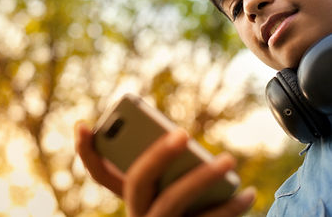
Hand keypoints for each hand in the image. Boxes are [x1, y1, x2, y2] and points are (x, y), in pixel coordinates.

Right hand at [75, 121, 255, 215]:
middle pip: (135, 183)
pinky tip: (248, 193)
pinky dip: (231, 208)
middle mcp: (139, 214)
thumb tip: (183, 141)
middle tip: (182, 133)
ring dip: (202, 178)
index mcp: (133, 196)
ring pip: (172, 202)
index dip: (88, 151)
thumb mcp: (174, 186)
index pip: (100, 175)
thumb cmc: (189, 208)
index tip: (83, 124)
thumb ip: (172, 166)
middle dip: (156, 155)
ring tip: (229, 160)